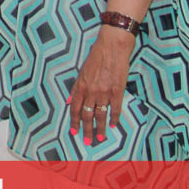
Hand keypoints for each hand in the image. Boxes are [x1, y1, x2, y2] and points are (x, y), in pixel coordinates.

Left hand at [68, 27, 135, 145]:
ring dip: (100, 128)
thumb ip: (77, 88)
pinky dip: (114, 118)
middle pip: (87, 115)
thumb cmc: (96, 57)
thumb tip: (71, 101)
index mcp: (80, 86)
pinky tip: (112, 125)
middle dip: (86, 129)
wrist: (112, 47)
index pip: (75, 109)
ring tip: (99, 138)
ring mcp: (104, 92)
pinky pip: (115, 109)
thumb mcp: (81, 72)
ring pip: (101, 115)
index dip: (74, 121)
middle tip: (87, 141)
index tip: (74, 132)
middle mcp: (91, 91)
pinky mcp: (117, 91)